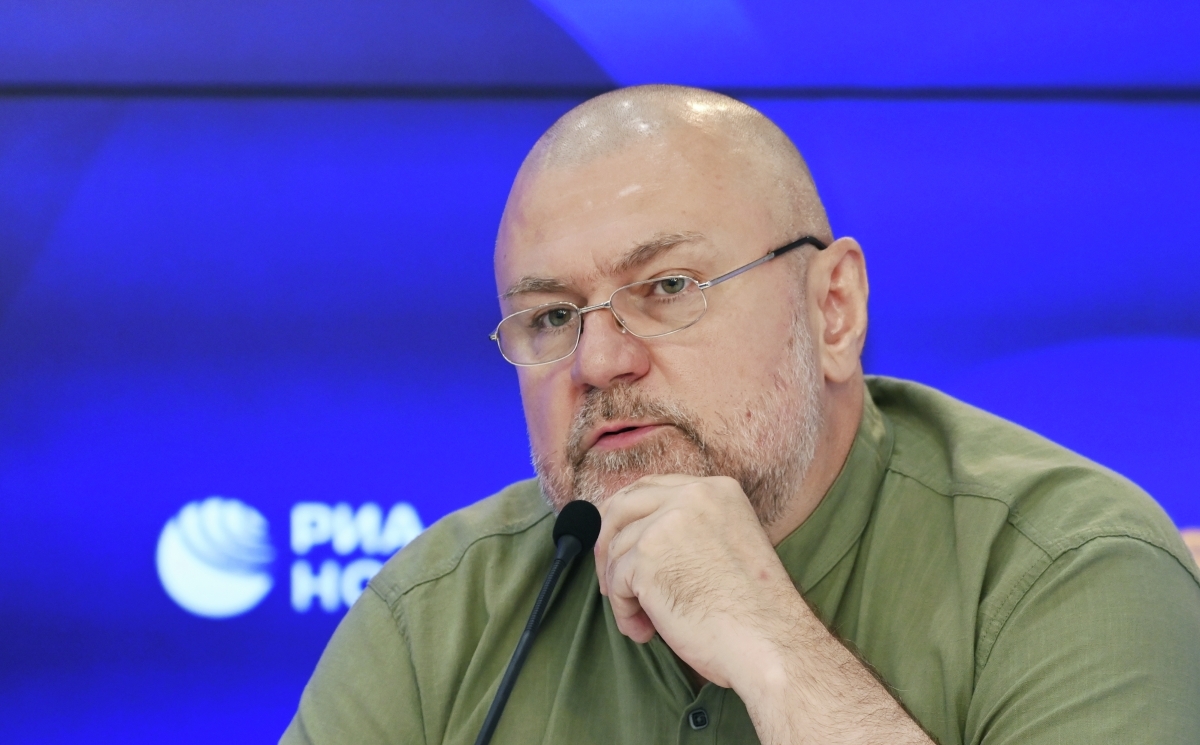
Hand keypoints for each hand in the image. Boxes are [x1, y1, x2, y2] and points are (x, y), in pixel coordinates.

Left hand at [594, 474, 803, 688]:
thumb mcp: (727, 545)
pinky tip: (644, 631)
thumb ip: (688, 530)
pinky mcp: (647, 553)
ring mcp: (668, 521)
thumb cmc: (753, 612)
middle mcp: (693, 495)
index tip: (621, 545)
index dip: (628, 517)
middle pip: (622, 506)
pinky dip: (624, 611)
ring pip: (617, 550)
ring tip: (644, 621)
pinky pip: (616, 581)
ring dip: (621, 591)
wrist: (769, 643)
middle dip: (607, 543)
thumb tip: (634, 537)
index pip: (652, 488)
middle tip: (612, 581)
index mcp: (718, 490)